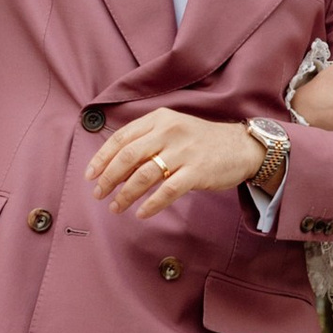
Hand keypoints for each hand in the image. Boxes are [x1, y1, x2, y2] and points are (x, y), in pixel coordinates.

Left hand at [86, 106, 263, 218]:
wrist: (241, 146)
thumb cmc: (202, 141)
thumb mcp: (173, 129)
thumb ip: (147, 141)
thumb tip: (114, 164)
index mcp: (159, 119)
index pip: (122, 137)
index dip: (102, 158)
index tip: (90, 175)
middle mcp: (169, 132)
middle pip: (128, 156)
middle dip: (108, 178)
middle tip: (98, 193)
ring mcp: (184, 151)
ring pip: (144, 175)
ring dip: (125, 194)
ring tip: (116, 207)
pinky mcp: (197, 171)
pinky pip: (168, 191)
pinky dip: (151, 204)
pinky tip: (141, 213)